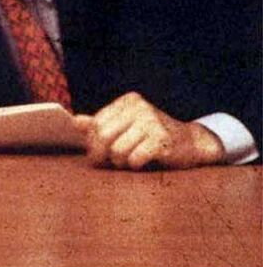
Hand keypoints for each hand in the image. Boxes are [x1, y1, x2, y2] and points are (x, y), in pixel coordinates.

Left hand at [76, 92, 224, 170]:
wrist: (192, 143)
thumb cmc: (153, 136)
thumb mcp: (127, 126)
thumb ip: (102, 124)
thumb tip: (75, 122)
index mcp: (129, 101)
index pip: (96, 123)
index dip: (92, 143)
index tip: (97, 154)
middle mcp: (140, 108)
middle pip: (103, 136)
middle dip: (101, 154)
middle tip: (108, 162)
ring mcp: (153, 122)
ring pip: (117, 150)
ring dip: (119, 162)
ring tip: (128, 161)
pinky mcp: (163, 140)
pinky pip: (134, 158)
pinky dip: (134, 165)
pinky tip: (141, 162)